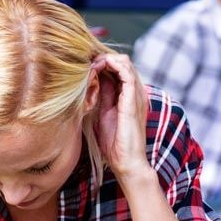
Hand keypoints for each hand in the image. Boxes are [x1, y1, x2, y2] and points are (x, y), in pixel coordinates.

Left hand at [91, 53, 149, 179]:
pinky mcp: (133, 98)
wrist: (126, 162)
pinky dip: (110, 65)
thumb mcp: (103, 113)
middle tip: (84, 63)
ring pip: (124, 62)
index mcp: (129, 96)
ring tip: (89, 66)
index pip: (118, 69)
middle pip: (122, 61)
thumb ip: (102, 96)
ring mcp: (136, 94)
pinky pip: (126, 71)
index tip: (84, 66)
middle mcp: (135, 92)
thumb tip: (94, 80)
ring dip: (105, 59)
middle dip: (102, 58)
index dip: (101, 63)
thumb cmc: (115, 144)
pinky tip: (96, 69)